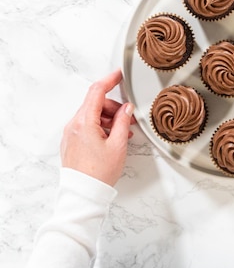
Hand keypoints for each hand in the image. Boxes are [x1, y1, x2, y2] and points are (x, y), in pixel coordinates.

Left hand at [60, 69, 135, 186]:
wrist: (83, 193)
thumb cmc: (99, 172)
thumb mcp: (118, 144)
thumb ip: (122, 121)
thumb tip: (126, 108)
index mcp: (84, 122)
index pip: (96, 91)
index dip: (110, 80)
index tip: (119, 74)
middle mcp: (73, 125)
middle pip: (96, 104)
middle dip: (114, 107)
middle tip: (128, 119)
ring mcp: (70, 133)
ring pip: (92, 115)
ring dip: (108, 118)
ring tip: (122, 133)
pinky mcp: (71, 142)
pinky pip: (86, 126)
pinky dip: (100, 127)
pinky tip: (112, 138)